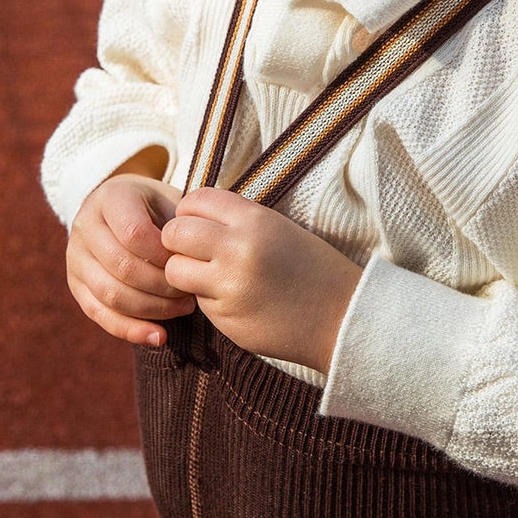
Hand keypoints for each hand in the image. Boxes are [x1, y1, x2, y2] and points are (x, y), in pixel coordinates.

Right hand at [66, 173, 198, 346]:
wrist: (124, 210)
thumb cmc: (158, 209)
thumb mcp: (171, 201)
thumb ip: (182, 224)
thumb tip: (196, 257)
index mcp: (109, 197)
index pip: (133, 233)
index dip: (164, 254)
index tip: (191, 262)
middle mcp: (84, 225)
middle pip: (121, 266)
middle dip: (162, 285)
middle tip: (191, 292)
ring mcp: (75, 256)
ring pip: (109, 293)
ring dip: (151, 308)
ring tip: (182, 308)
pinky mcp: (75, 284)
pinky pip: (99, 313)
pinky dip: (130, 329)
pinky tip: (159, 336)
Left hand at [160, 187, 361, 372]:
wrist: (342, 318)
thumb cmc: (312, 269)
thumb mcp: (278, 229)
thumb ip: (236, 220)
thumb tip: (191, 215)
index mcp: (254, 220)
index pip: (195, 199)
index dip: (188, 211)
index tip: (196, 222)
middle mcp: (238, 249)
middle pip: (174, 232)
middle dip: (176, 242)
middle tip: (191, 251)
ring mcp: (230, 286)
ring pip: (174, 270)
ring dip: (183, 273)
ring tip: (205, 276)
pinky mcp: (225, 318)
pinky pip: (196, 300)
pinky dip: (204, 298)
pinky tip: (231, 299)